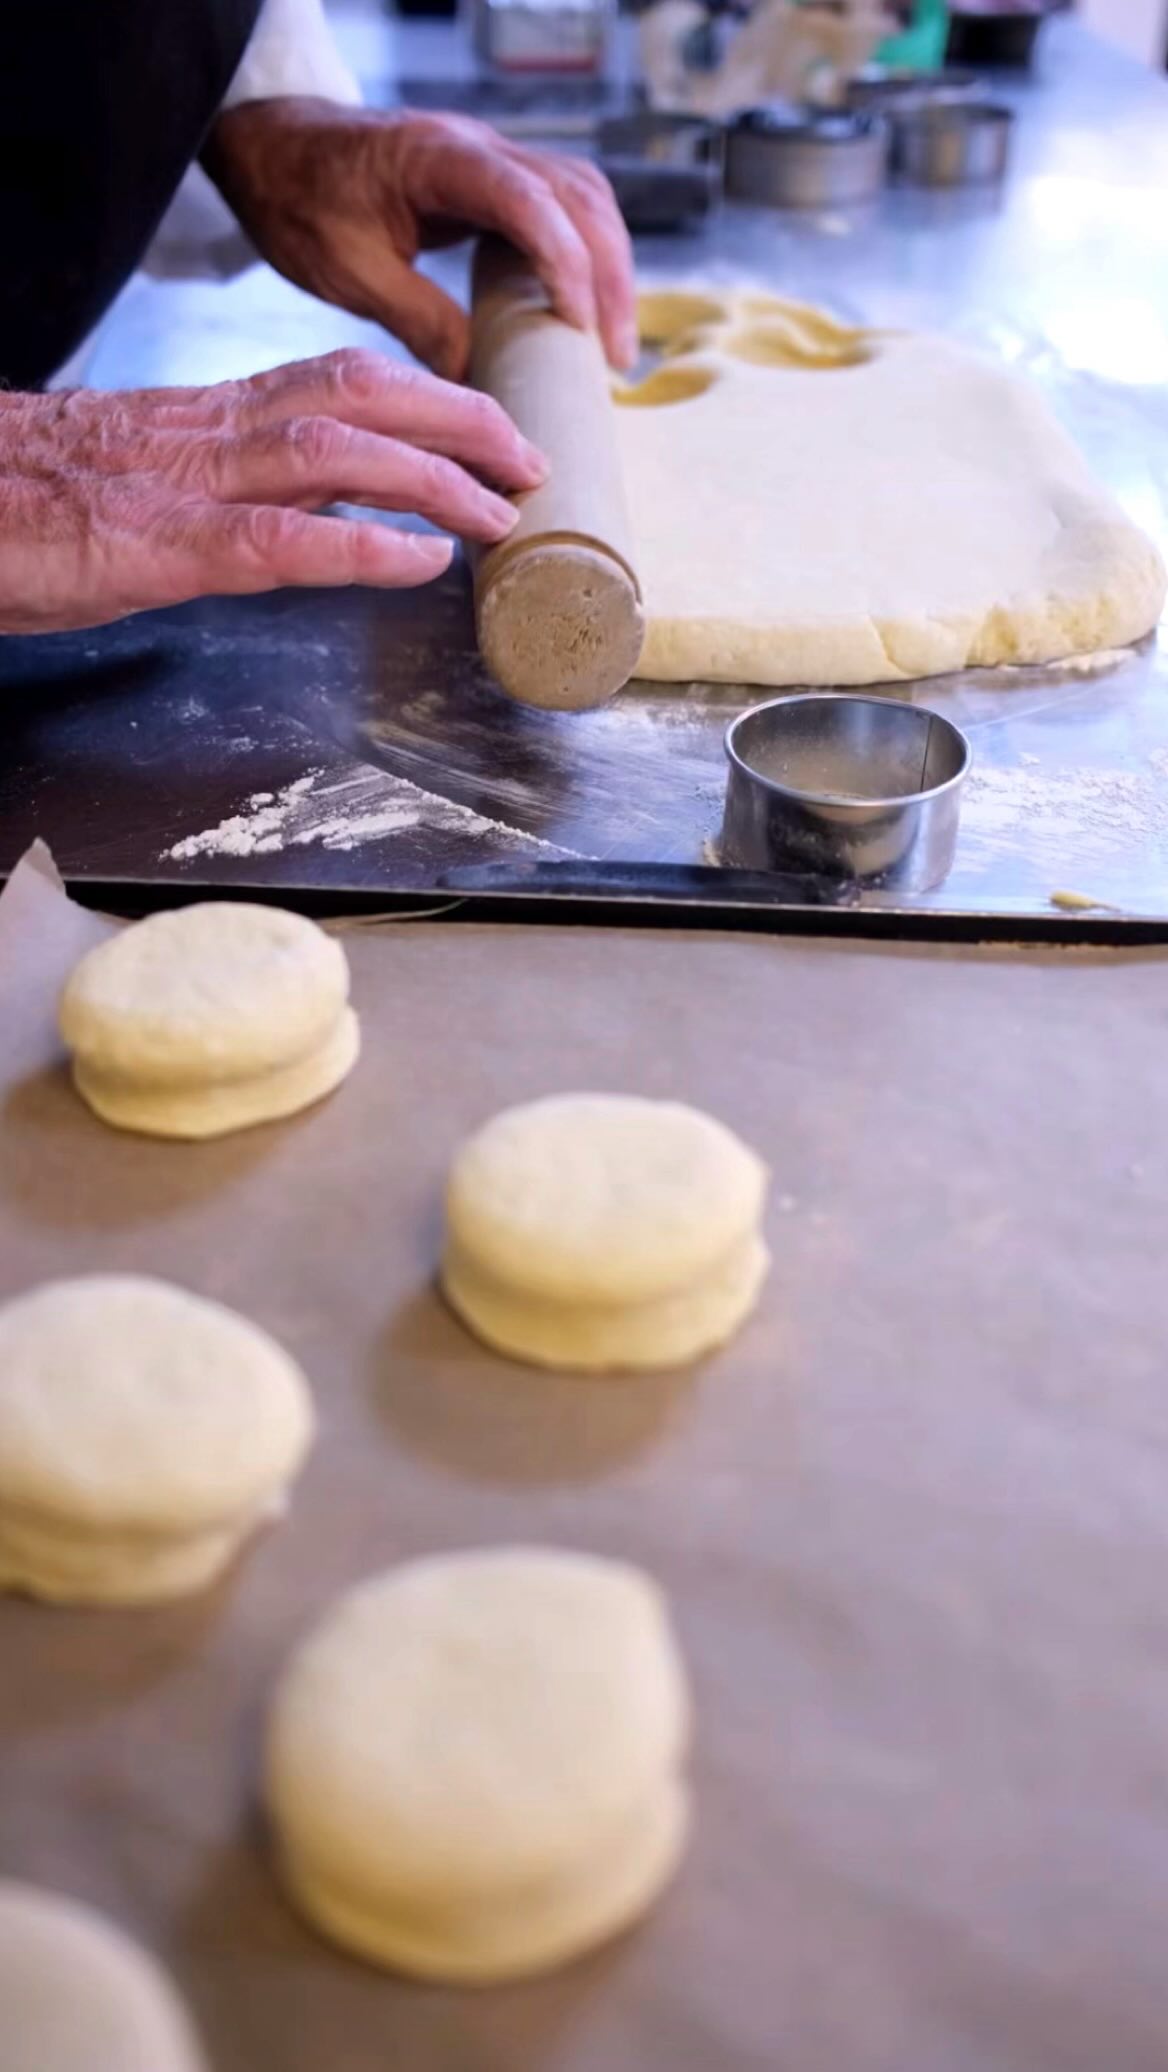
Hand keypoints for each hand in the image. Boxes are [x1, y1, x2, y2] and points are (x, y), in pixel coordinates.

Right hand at [0, 349, 545, 634]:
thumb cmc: (24, 504)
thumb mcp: (139, 483)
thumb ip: (223, 490)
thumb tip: (309, 514)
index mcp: (204, 421)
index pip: (334, 385)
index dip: (425, 399)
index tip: (490, 429)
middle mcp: (206, 436)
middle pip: (357, 395)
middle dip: (458, 417)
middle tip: (529, 458)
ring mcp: (183, 485)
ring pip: (334, 450)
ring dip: (435, 475)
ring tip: (502, 507)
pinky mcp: (156, 546)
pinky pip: (278, 538)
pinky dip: (362, 546)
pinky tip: (423, 561)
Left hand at [203, 101, 637, 380]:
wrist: (273, 148)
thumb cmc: (299, 199)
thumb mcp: (350, 272)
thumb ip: (419, 321)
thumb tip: (478, 384)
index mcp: (440, 159)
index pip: (530, 201)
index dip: (566, 263)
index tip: (580, 329)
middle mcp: (479, 146)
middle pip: (580, 196)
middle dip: (609, 276)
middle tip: (615, 356)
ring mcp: (491, 158)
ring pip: (583, 197)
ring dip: (607, 266)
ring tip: (609, 342)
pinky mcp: (492, 178)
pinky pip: (562, 206)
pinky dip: (583, 256)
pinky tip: (579, 309)